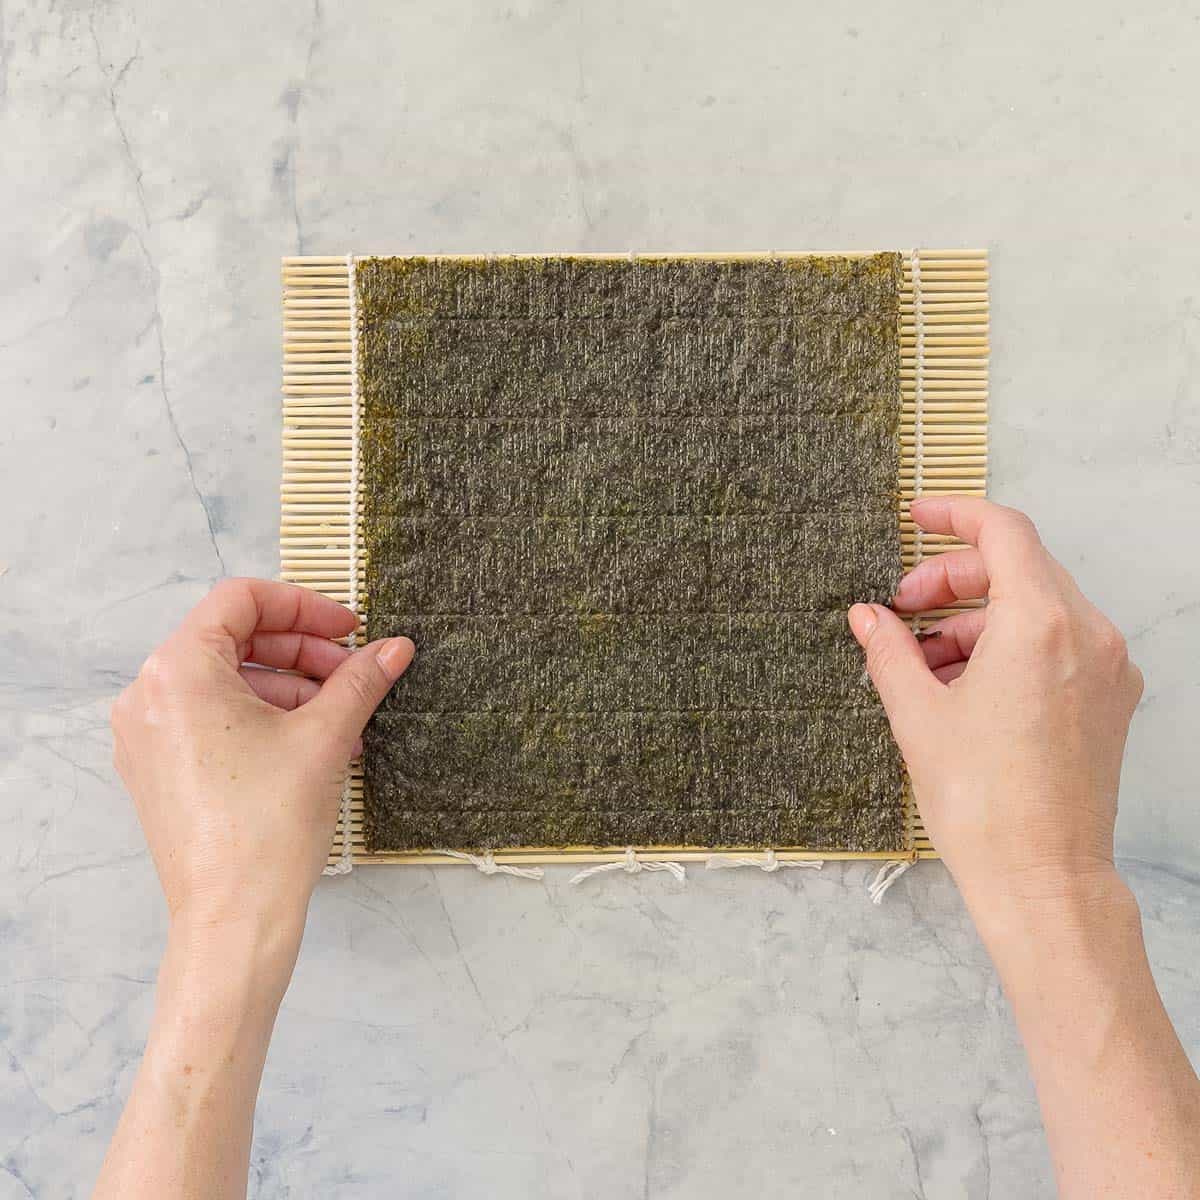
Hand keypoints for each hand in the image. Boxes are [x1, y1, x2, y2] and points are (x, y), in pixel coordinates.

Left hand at [111, 579, 413, 939]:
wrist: (234, 919)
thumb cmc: (266, 829)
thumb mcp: (324, 737)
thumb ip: (360, 680)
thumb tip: (394, 647)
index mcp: (178, 672)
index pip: (241, 600)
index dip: (304, 605)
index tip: (348, 628)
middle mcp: (148, 696)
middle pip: (234, 640)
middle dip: (302, 651)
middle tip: (354, 671)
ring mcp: (147, 736)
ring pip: (227, 681)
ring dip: (290, 687)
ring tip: (343, 717)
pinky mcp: (158, 769)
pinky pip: (212, 718)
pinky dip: (263, 717)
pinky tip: (313, 742)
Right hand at [848, 496, 1142, 920]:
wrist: (1043, 879)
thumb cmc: (984, 803)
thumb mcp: (917, 714)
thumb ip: (888, 650)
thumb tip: (867, 616)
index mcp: (1040, 625)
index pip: (1004, 532)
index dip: (954, 515)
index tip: (916, 517)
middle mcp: (1087, 636)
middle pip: (1018, 568)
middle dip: (953, 578)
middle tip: (902, 607)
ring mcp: (1107, 668)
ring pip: (1036, 607)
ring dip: (976, 617)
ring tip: (921, 659)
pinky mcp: (1110, 700)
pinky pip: (1057, 644)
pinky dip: (1008, 645)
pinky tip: (961, 683)